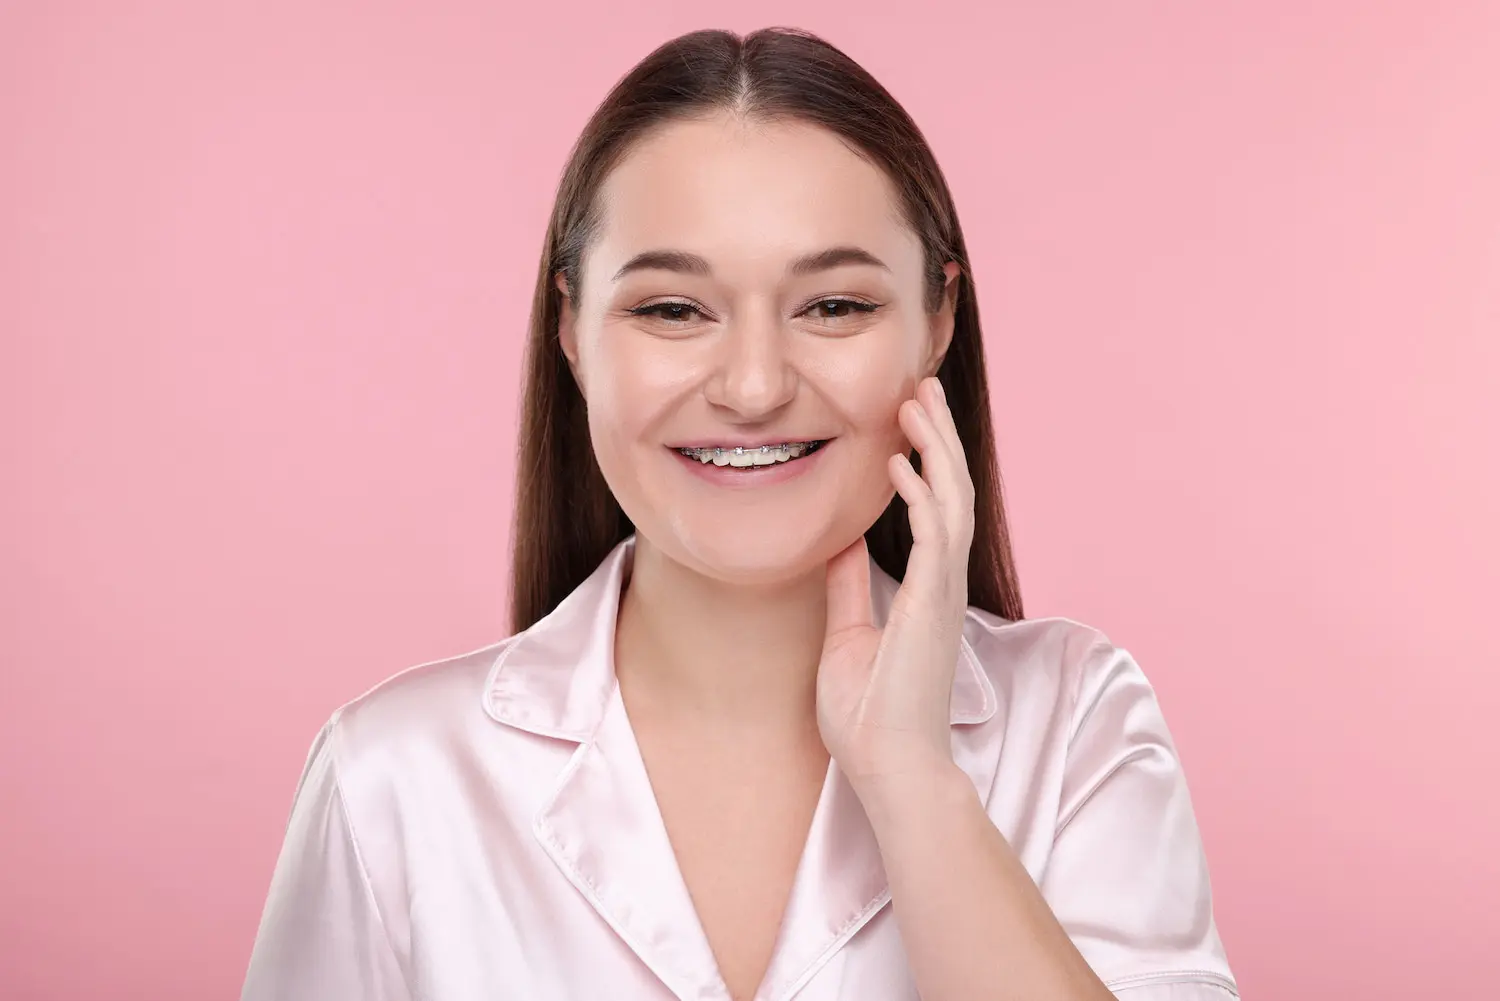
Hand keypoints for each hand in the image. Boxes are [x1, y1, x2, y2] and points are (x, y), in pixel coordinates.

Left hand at [816, 376, 976, 786]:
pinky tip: (900, 463)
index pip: (934, 510)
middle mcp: (942, 584)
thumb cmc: (870, 716)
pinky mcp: (934, 606)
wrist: (889, 767)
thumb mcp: (846, 635)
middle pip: (951, 492)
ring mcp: (943, 593)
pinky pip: (935, 535)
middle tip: (923, 390)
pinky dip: (921, 495)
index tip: (905, 424)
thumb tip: (840, 545)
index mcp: (926, 590)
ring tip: (919, 402)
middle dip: (938, 437)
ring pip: (952, 501)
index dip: (926, 462)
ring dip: (936, 448)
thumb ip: (849, 587)